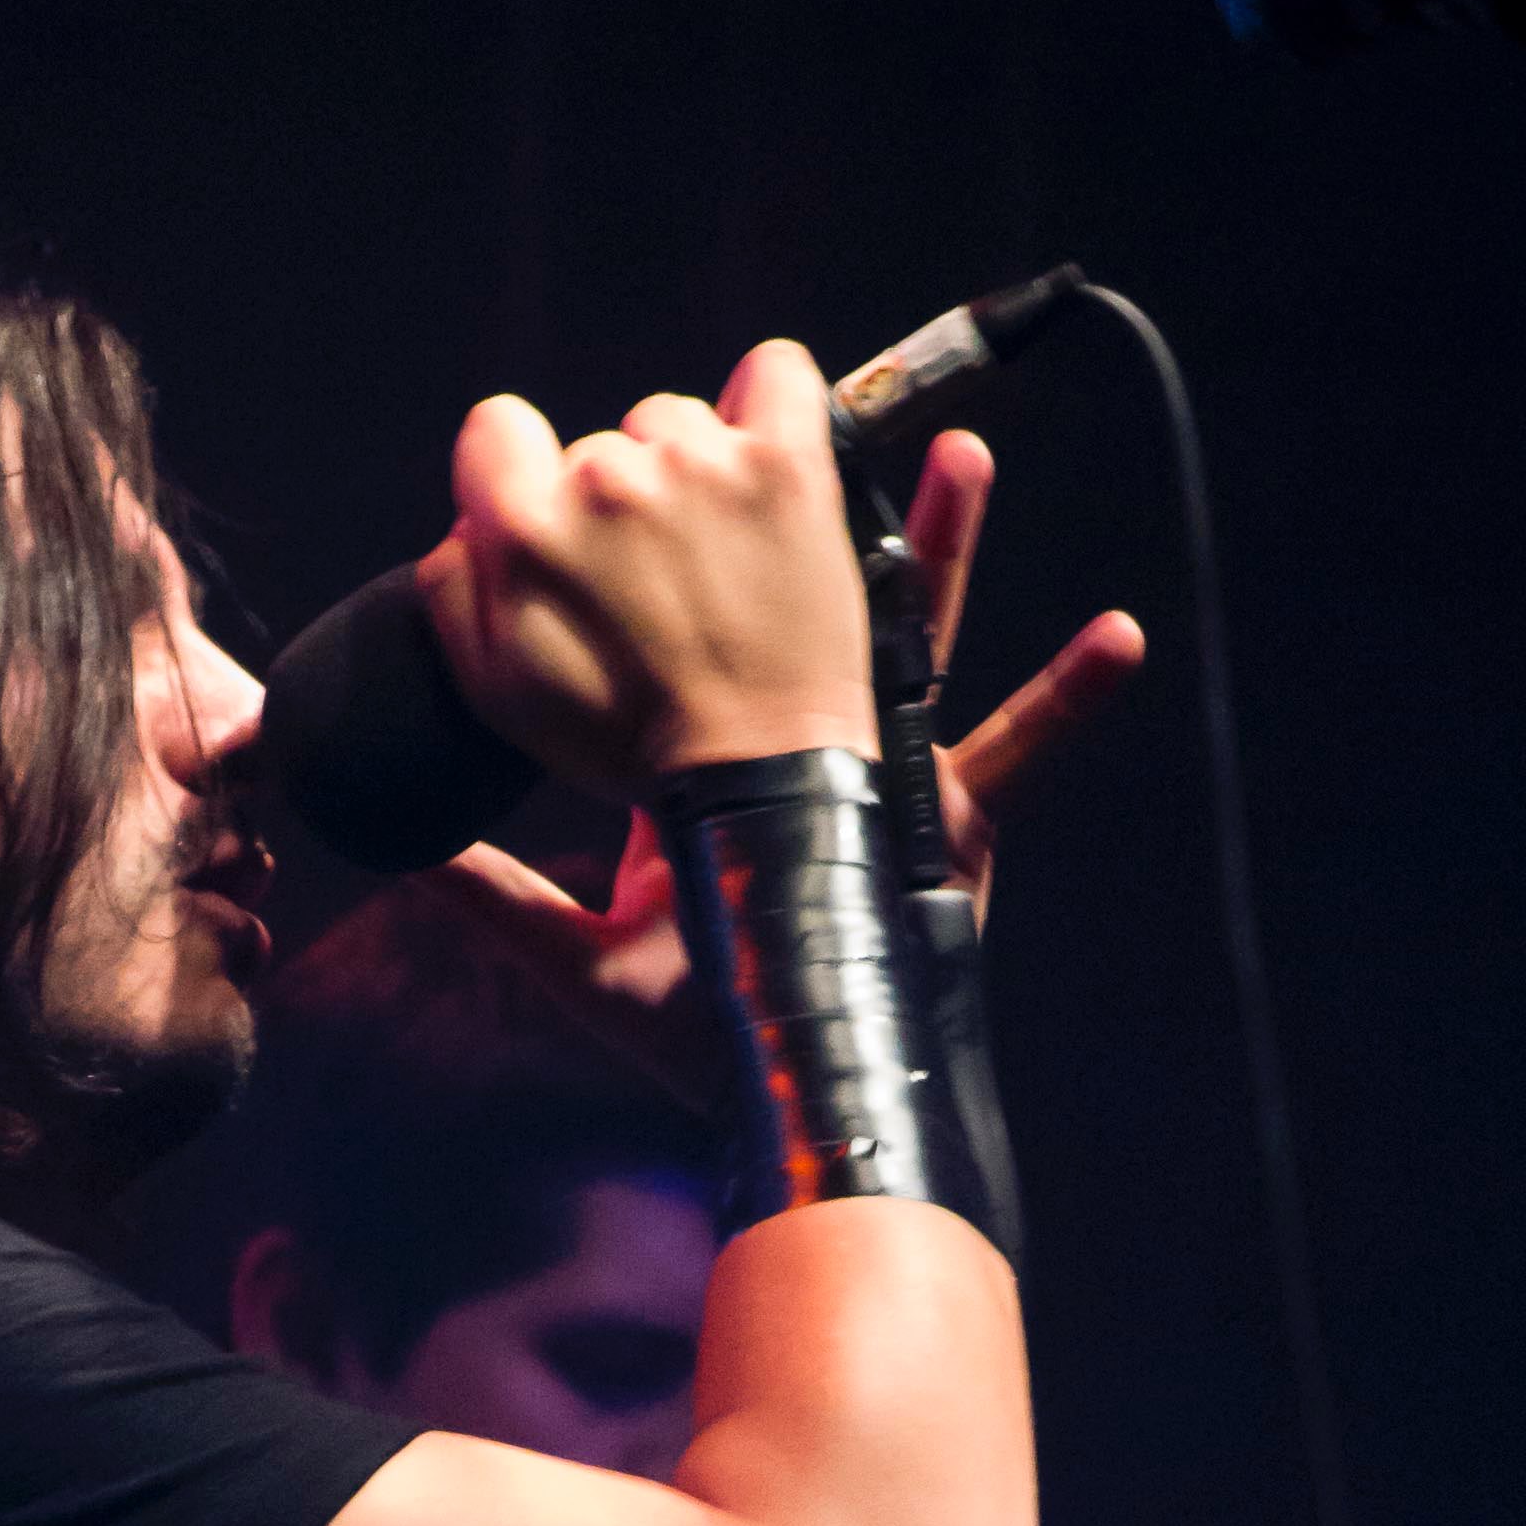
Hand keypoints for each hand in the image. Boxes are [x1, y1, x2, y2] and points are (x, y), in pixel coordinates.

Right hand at [422, 337, 874, 800]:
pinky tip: (762, 464)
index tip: (558, 527)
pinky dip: (768, 405)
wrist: (757, 775)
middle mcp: (609, 480)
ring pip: (676, 424)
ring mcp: (703, 465)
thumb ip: (456, 589)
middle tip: (653, 584)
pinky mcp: (786, 464)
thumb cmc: (629, 742)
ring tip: (714, 557)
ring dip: (688, 475)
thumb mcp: (498, 693)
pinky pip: (776, 375)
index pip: (496, 427)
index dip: (520, 476)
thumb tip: (467, 525)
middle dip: (614, 505)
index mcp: (528, 528)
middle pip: (598, 445)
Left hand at [431, 428, 1141, 1092]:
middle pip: (819, 610)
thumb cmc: (688, 1036)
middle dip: (829, 524)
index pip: (708, 638)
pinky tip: (1120, 639)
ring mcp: (887, 780)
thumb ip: (495, 897)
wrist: (781, 1097)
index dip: (700, 570)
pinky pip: (1021, 753)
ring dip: (947, 549)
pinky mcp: (953, 829)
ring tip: (965, 456)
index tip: (685, 486)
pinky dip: (1072, 701)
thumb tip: (405, 851)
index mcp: (720, 768)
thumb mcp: (574, 955)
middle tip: (831, 427)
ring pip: (920, 641)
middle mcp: (807, 752)